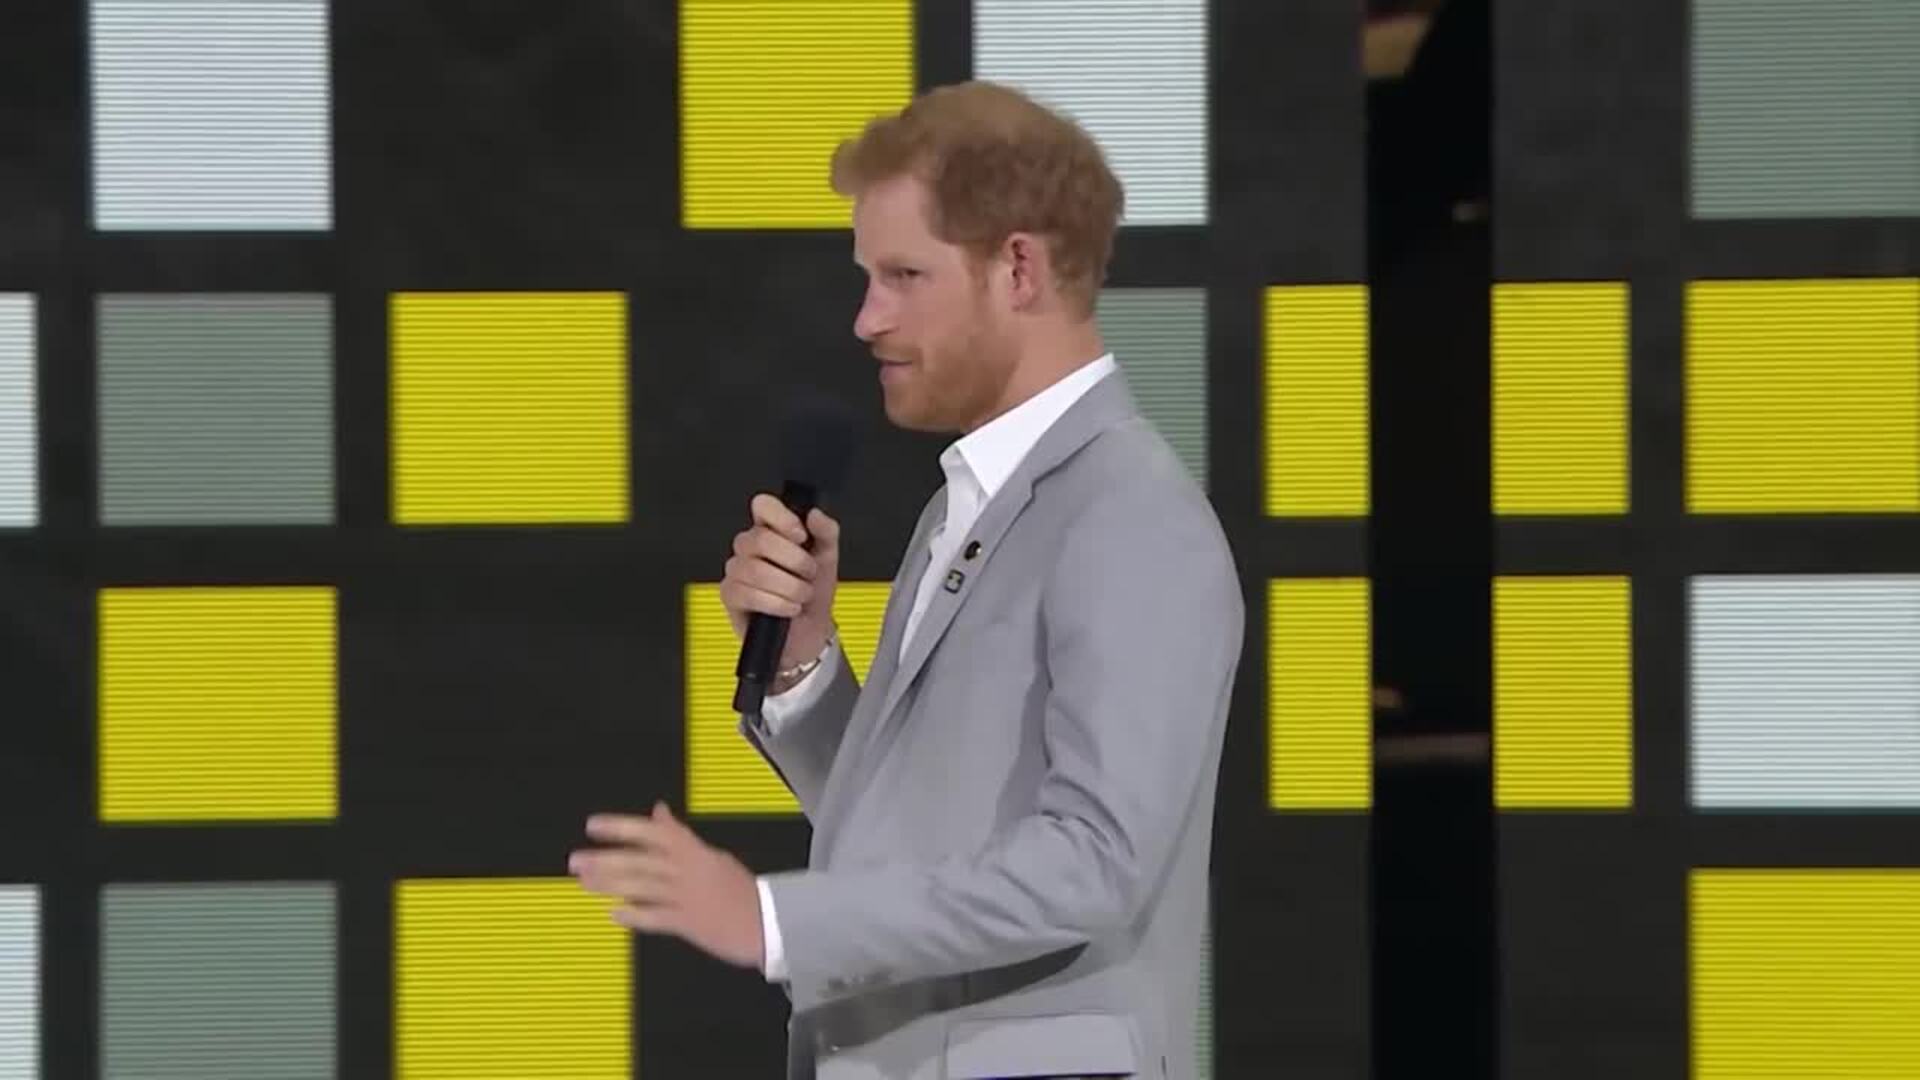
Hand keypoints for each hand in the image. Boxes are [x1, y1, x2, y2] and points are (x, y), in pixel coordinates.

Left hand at [570, 802, 764, 969]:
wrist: (769, 922)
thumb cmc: (738, 888)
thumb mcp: (711, 855)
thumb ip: (679, 835)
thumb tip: (657, 812)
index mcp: (695, 851)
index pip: (653, 832)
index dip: (621, 827)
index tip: (593, 825)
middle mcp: (689, 871)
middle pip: (641, 860)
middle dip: (606, 859)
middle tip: (576, 860)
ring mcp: (688, 897)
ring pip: (643, 886)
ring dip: (611, 884)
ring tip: (586, 882)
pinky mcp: (690, 924)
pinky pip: (656, 918)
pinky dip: (635, 915)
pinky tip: (614, 913)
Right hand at [720, 494, 840, 669]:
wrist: (809, 632)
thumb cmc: (813, 593)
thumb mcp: (827, 559)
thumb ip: (826, 532)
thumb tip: (815, 514)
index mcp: (772, 530)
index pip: (763, 505)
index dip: (781, 517)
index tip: (801, 535)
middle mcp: (750, 547)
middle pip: (760, 538)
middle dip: (794, 561)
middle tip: (808, 575)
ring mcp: (737, 570)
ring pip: (756, 569)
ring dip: (789, 587)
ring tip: (800, 595)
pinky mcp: (730, 595)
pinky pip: (749, 594)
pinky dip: (777, 604)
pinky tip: (788, 608)